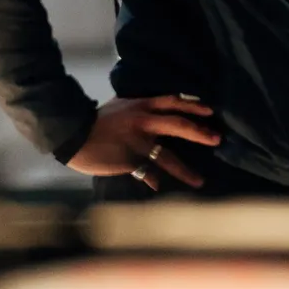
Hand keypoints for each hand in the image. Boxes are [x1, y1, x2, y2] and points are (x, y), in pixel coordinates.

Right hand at [66, 93, 221, 189]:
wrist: (71, 134)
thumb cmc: (93, 122)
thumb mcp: (118, 108)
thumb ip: (138, 110)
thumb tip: (155, 113)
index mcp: (140, 106)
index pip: (173, 102)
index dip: (193, 106)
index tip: (209, 111)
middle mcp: (143, 122)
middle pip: (179, 125)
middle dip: (200, 133)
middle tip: (217, 139)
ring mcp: (137, 143)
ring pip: (169, 157)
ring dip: (186, 170)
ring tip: (199, 180)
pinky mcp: (130, 161)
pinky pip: (148, 173)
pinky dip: (153, 180)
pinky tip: (157, 187)